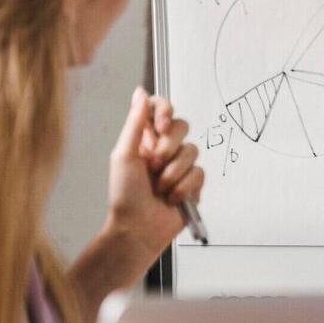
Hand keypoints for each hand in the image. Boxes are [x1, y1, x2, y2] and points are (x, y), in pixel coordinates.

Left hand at [103, 87, 204, 281]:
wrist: (137, 229)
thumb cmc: (125, 195)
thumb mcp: (124, 155)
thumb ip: (135, 122)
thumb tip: (140, 92)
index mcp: (146, 138)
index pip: (162, 108)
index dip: (166, 111)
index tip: (161, 125)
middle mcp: (165, 148)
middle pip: (183, 126)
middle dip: (168, 148)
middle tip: (153, 166)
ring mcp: (180, 166)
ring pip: (193, 151)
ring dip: (173, 173)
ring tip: (160, 188)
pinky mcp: (193, 183)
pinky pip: (200, 173)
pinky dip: (183, 187)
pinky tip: (171, 198)